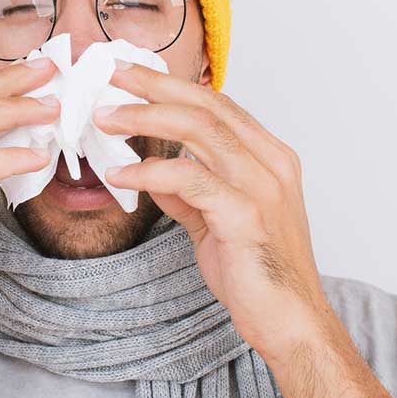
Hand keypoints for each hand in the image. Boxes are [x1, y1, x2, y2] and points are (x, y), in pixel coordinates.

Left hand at [93, 63, 334, 365]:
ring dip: (145, 118)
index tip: (133, 75)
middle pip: (206, 105)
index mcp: (270, 158)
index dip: (172, 85)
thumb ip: (189, 193)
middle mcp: (271, 163)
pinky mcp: (245, 215)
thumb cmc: (258, 273)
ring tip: (105, 119)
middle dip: (154, 85)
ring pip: (198, 130)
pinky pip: (188, 179)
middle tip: (111, 75)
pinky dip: (149, 171)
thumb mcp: (217, 222)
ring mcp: (262, 186)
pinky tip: (119, 175)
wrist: (291, 322)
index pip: (217, 104)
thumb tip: (153, 172)